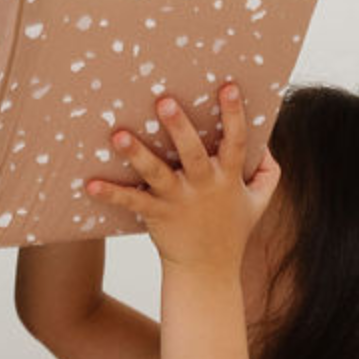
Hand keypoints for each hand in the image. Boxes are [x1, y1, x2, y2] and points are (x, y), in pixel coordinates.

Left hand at [84, 81, 278, 274]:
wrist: (208, 271)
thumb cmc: (232, 230)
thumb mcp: (259, 201)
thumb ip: (268, 171)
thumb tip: (266, 143)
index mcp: (228, 178)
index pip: (236, 141)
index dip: (234, 114)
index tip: (227, 86)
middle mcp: (203, 186)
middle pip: (192, 152)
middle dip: (179, 127)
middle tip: (164, 100)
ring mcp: (178, 200)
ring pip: (156, 173)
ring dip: (137, 154)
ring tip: (118, 135)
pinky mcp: (156, 215)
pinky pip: (131, 202)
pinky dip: (111, 194)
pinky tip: (90, 184)